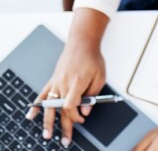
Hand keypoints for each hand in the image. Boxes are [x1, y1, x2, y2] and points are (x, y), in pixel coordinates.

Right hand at [25, 8, 108, 148]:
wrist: (81, 43)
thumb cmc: (92, 58)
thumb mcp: (100, 76)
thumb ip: (93, 95)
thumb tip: (87, 110)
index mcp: (77, 82)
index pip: (72, 106)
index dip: (76, 116)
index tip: (82, 119)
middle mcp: (64, 83)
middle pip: (62, 110)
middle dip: (64, 127)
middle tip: (66, 140)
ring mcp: (56, 82)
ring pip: (51, 106)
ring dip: (48, 122)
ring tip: (47, 135)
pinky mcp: (53, 80)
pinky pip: (43, 94)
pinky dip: (36, 106)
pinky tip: (31, 116)